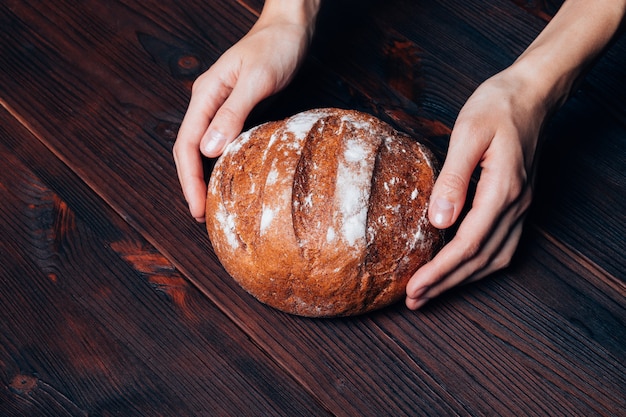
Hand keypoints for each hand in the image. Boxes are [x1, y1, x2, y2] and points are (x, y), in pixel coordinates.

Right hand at [173, 2, 316, 221]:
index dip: (189, 179)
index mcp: (205, 95)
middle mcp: (208, 102)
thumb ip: (233, 113)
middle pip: (189, 149)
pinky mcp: (237, 110)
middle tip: (201, 216)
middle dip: (191, 183)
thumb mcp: (256, 80)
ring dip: (203, 175)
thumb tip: (208, 149)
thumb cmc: (275, 47)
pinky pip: (222, 140)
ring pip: (203, 147)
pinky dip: (220, 162)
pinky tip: (228, 177)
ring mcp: (221, 106)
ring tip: (210, 204)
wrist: (290, 28)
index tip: (196, 207)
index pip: (187, 144)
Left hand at [406, 69, 546, 308]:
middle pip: (480, 259)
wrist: (531, 95)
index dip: (440, 271)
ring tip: (431, 292)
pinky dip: (478, 265)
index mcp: (503, 191)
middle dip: (446, 284)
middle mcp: (516, 206)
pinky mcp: (517, 203)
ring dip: (461, 279)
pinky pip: (501, 245)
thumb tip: (439, 222)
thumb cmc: (496, 107)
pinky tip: (460, 269)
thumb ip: (453, 179)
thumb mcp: (468, 135)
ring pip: (493, 258)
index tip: (413, 288)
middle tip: (414, 301)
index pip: (468, 244)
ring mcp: (520, 207)